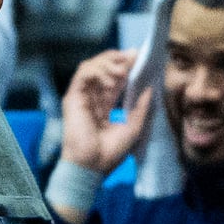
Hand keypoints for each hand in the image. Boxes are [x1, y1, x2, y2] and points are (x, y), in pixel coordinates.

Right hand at [58, 48, 151, 176]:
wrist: (92, 166)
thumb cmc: (109, 153)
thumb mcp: (133, 127)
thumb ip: (140, 107)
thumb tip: (150, 88)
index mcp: (103, 106)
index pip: (114, 80)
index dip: (125, 66)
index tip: (139, 57)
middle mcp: (91, 98)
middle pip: (101, 68)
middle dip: (117, 59)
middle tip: (133, 57)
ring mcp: (81, 96)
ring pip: (90, 66)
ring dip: (108, 63)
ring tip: (122, 70)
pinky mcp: (72, 96)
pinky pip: (84, 74)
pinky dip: (98, 71)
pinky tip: (111, 79)